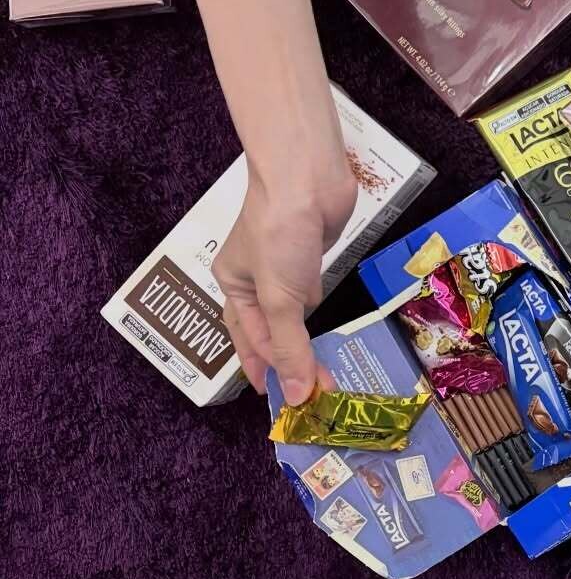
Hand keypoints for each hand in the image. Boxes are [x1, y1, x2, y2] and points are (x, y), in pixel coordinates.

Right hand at [213, 149, 357, 403]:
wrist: (306, 178)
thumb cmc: (279, 234)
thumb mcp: (279, 297)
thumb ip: (291, 346)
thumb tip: (296, 395)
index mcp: (233, 284)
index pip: (249, 338)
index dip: (265, 369)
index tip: (281, 400)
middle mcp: (255, 277)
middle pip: (270, 328)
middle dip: (288, 361)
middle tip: (312, 394)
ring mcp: (285, 264)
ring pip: (293, 313)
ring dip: (306, 340)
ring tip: (322, 372)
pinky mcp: (311, 253)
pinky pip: (312, 292)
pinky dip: (319, 312)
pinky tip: (329, 330)